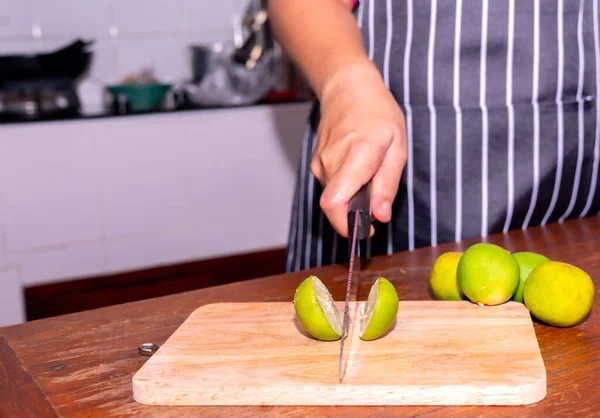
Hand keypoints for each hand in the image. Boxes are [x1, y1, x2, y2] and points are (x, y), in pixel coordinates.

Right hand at [310, 61, 406, 237]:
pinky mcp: (316, 164)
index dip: (346, 226)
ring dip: (352, 198)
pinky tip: (358, 169)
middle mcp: (331, 162)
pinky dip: (346, 188)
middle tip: (377, 200)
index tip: (364, 231)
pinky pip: (331, 187)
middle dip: (356, 214)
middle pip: (335, 206)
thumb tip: (380, 217)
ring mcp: (320, 163)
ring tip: (370, 173)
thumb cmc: (377, 114)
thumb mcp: (397, 148)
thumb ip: (388, 185)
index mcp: (356, 156)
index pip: (335, 204)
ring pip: (334, 198)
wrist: (347, 88)